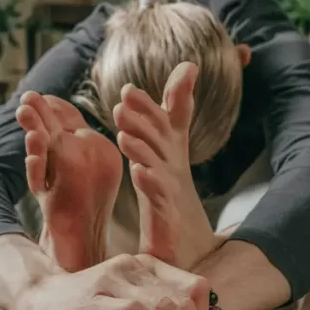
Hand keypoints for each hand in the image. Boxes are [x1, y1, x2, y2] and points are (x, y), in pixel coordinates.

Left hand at [113, 62, 215, 268]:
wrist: (183, 242)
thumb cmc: (166, 191)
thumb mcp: (160, 151)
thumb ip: (169, 111)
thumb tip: (188, 66)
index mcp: (167, 152)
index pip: (163, 124)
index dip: (148, 107)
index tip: (127, 90)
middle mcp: (172, 168)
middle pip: (161, 140)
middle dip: (143, 120)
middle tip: (121, 105)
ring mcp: (171, 191)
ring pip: (158, 166)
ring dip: (142, 149)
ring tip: (124, 136)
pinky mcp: (168, 217)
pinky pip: (160, 198)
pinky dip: (151, 184)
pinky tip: (139, 173)